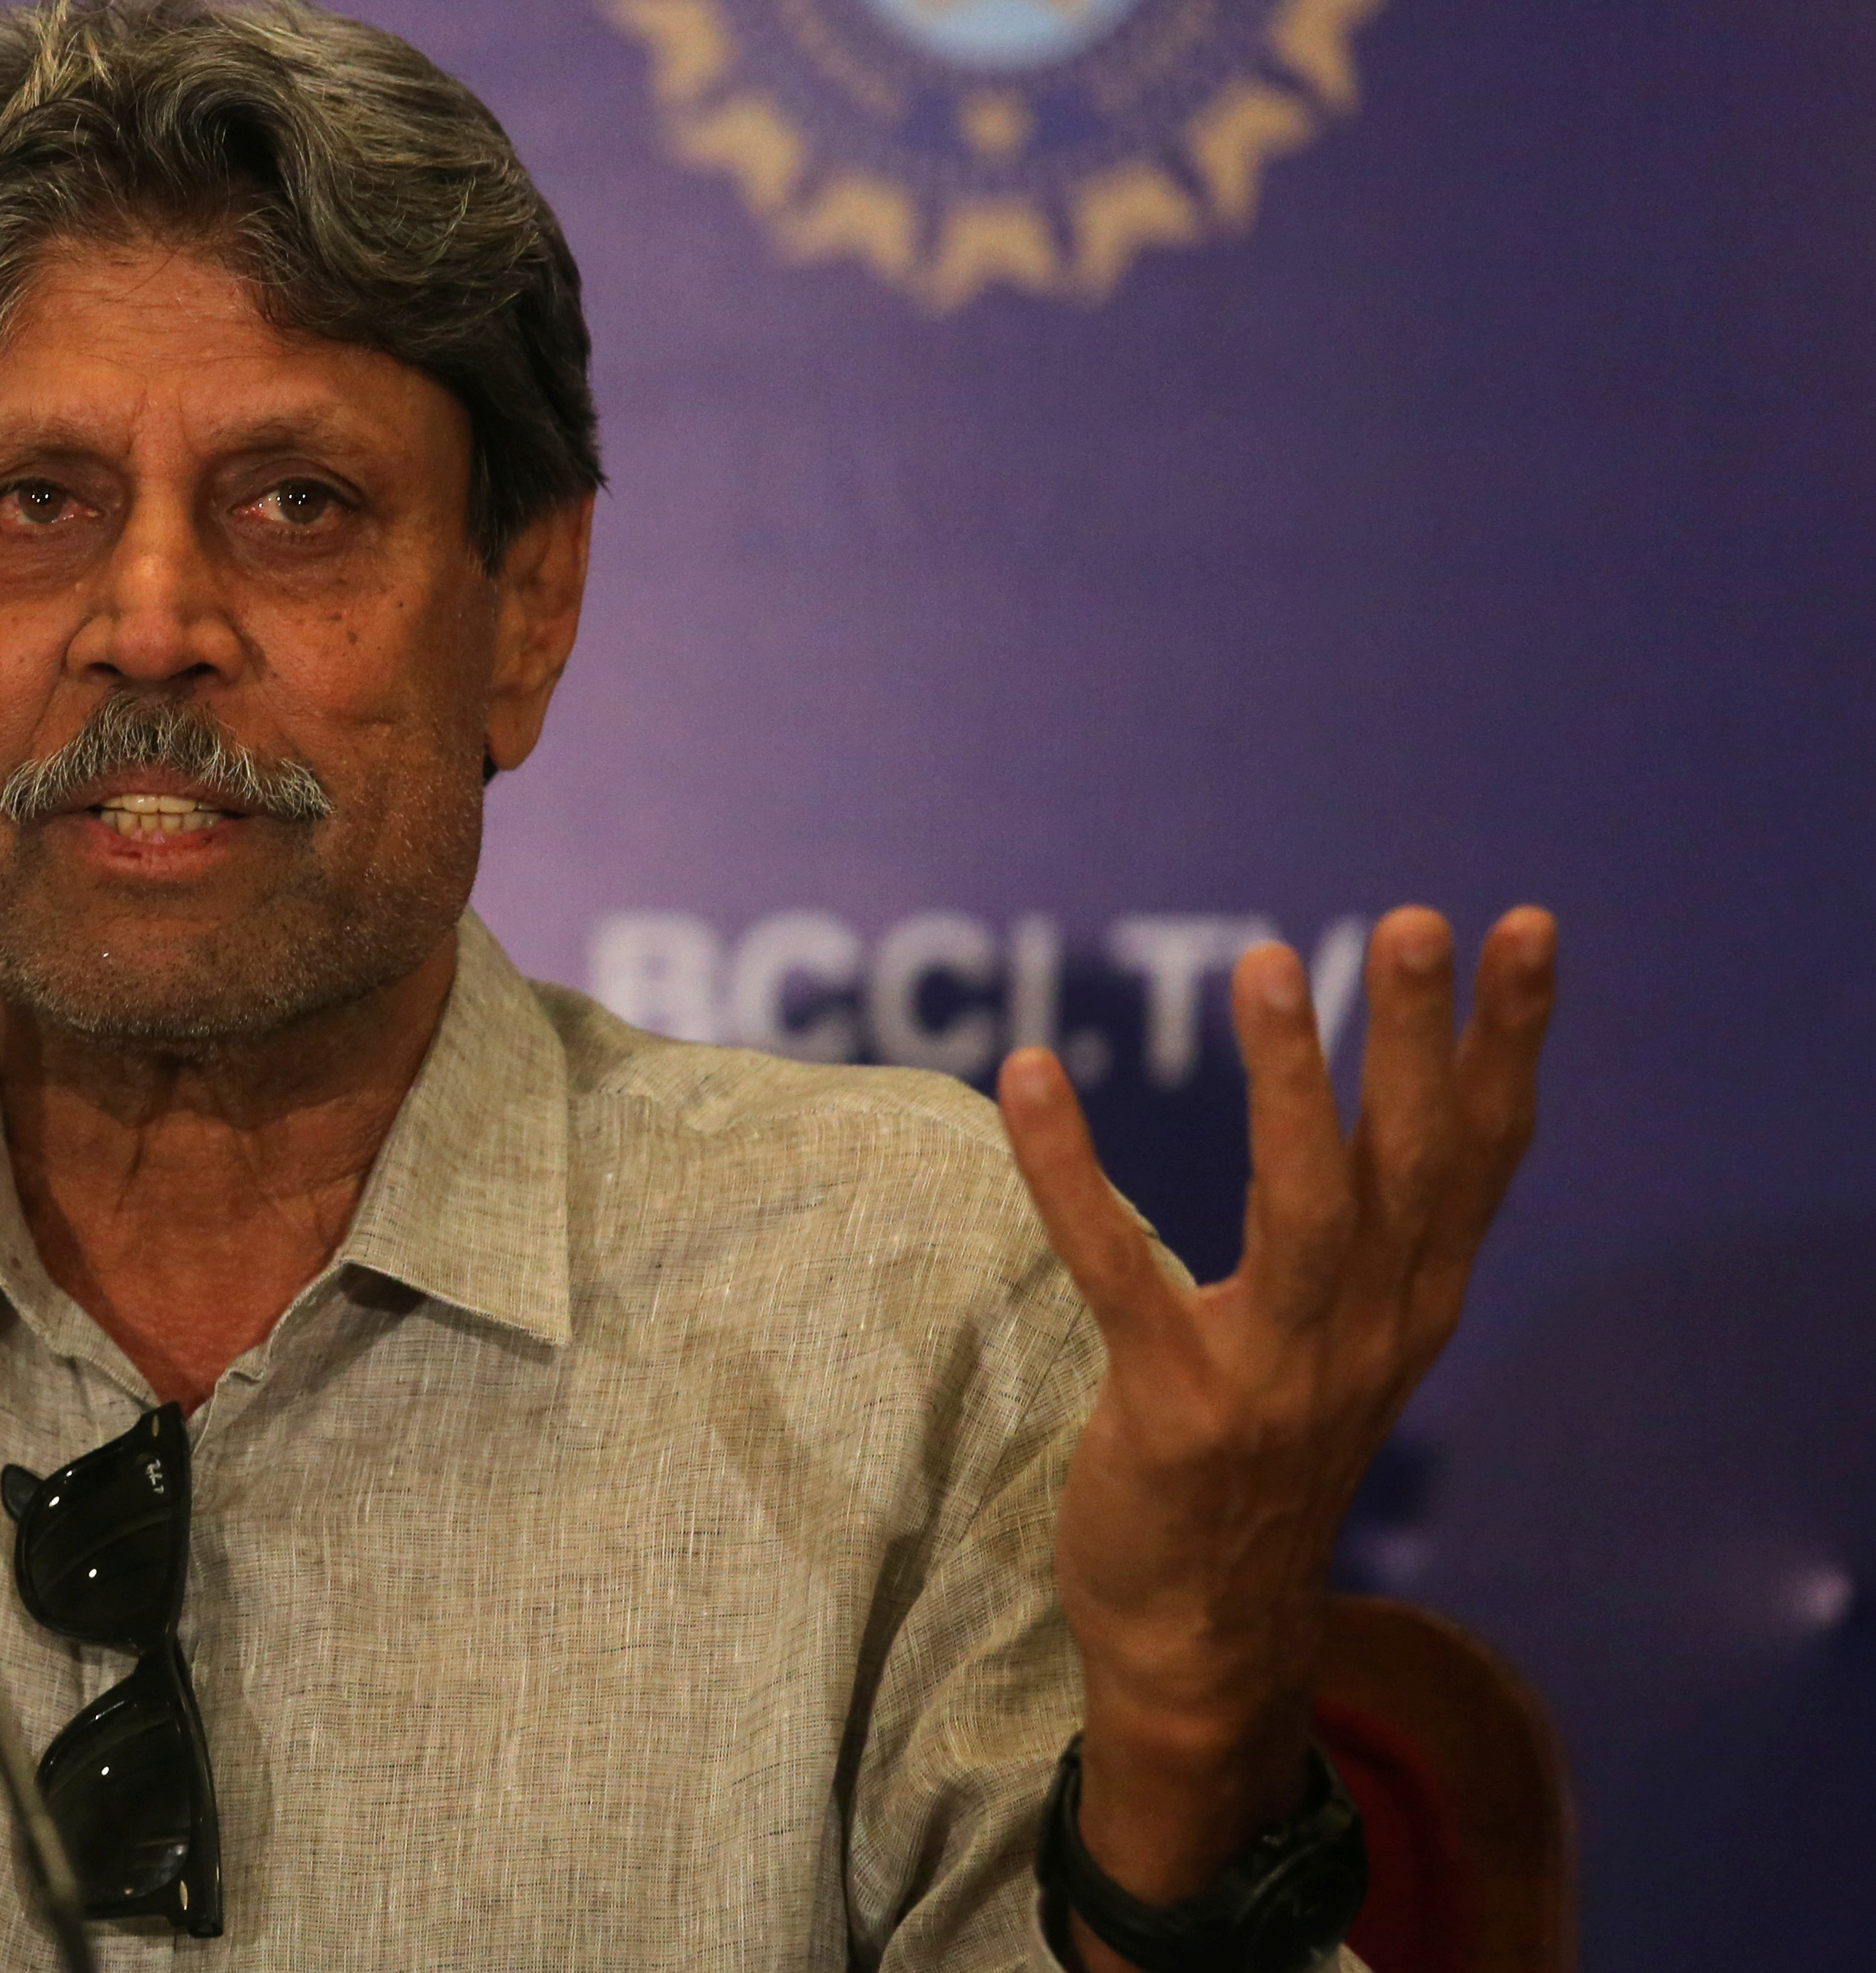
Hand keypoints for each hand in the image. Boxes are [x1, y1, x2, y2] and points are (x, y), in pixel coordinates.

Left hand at [996, 905, 1554, 1926]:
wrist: (1207, 1634)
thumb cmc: (1268, 1454)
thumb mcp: (1351, 1341)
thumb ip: (1375, 1231)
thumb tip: (1401, 1095)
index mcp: (1413, 1303)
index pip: (1480, 1150)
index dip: (1507, 1038)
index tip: (1525, 927)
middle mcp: (1367, 1330)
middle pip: (1409, 1161)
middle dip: (1419, 1037)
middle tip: (1420, 921)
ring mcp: (1275, 1371)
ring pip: (1302, 1205)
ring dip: (1289, 1084)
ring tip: (1268, 968)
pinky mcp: (1171, 1404)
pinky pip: (1114, 1266)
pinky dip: (1067, 1167)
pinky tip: (1029, 1076)